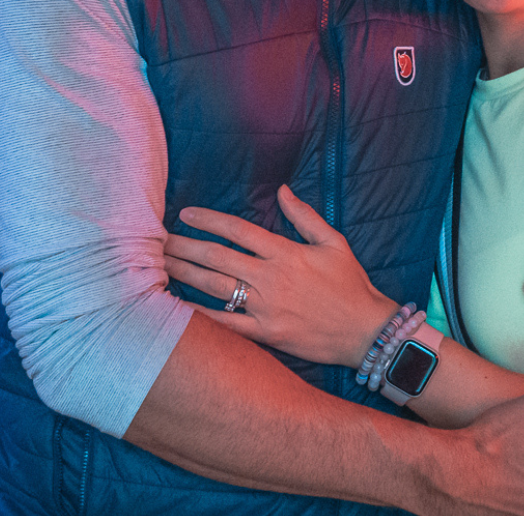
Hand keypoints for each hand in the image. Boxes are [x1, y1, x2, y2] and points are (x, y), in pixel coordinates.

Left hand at [166, 184, 394, 368]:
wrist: (365, 331)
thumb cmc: (351, 285)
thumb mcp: (334, 242)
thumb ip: (304, 216)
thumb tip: (282, 190)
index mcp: (286, 253)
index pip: (239, 230)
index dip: (209, 220)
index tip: (186, 214)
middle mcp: (272, 279)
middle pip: (218, 258)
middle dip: (185, 247)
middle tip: (158, 240)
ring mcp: (266, 308)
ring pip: (216, 288)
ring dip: (185, 275)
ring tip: (159, 266)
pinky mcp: (266, 335)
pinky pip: (227, 326)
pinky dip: (201, 318)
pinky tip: (178, 310)